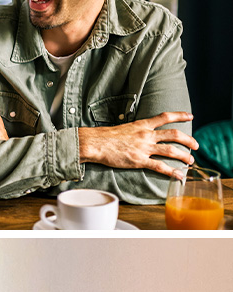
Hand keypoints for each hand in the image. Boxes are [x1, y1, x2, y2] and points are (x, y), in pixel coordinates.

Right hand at [78, 111, 197, 178]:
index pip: (165, 117)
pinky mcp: (139, 160)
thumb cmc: (105, 137)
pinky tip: (179, 175)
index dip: (180, 116)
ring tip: (191, 160)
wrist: (95, 143)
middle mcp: (146, 135)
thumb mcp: (124, 128)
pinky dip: (172, 171)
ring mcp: (144, 148)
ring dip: (184, 156)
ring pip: (171, 150)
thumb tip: (141, 133)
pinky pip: (160, 166)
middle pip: (174, 135)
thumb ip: (136, 131)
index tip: (191, 116)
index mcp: (142, 125)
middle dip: (188, 140)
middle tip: (196, 146)